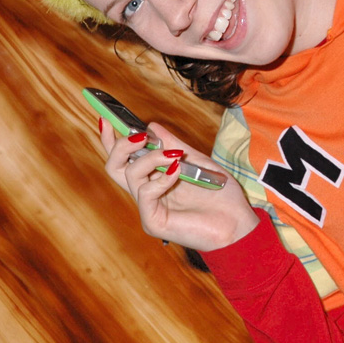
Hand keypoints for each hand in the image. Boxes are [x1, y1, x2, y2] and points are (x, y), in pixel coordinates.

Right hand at [100, 119, 258, 251]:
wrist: (238, 222)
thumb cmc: (221, 195)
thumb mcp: (197, 162)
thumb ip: (174, 145)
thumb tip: (151, 126)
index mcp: (155, 178)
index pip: (124, 159)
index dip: (110, 141)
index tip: (105, 120)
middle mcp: (147, 192)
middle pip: (114, 167)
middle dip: (121, 145)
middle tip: (141, 136)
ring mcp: (148, 208)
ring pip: (130, 174)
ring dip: (151, 158)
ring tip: (175, 156)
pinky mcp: (153, 221)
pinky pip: (145, 193)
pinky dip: (161, 178)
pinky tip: (177, 172)